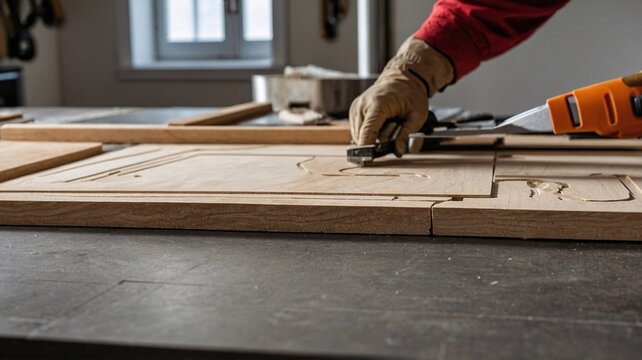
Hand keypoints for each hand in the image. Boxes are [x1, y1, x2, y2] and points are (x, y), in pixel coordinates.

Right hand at [350, 37, 453, 156]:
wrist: (403, 78)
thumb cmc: (410, 95)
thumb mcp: (417, 116)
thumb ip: (406, 135)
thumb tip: (397, 151)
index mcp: (378, 104)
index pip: (367, 133)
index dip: (368, 149)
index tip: (369, 161)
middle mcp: (362, 105)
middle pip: (362, 137)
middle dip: (377, 141)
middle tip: (393, 127)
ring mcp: (356, 108)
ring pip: (358, 136)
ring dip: (372, 136)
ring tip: (387, 123)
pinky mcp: (354, 111)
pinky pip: (358, 131)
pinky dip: (369, 132)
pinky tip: (380, 122)